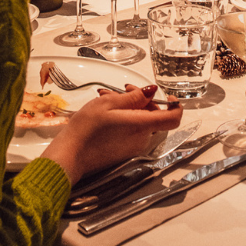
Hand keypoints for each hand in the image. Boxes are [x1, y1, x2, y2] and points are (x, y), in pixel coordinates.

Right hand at [41, 85, 182, 183]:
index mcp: (141, 125)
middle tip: (123, 90)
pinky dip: (125, 119)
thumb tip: (152, 92)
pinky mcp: (125, 152)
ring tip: (108, 98)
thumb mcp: (108, 103)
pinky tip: (107, 112)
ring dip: (130, 108)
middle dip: (142, 100)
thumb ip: (134, 98)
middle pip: (155, 116)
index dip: (175, 105)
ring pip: (142, 122)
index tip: (168, 95)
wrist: (70, 156)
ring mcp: (134, 147)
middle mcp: (142, 139)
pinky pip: (133, 131)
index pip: (173, 118)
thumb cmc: (86, 129)